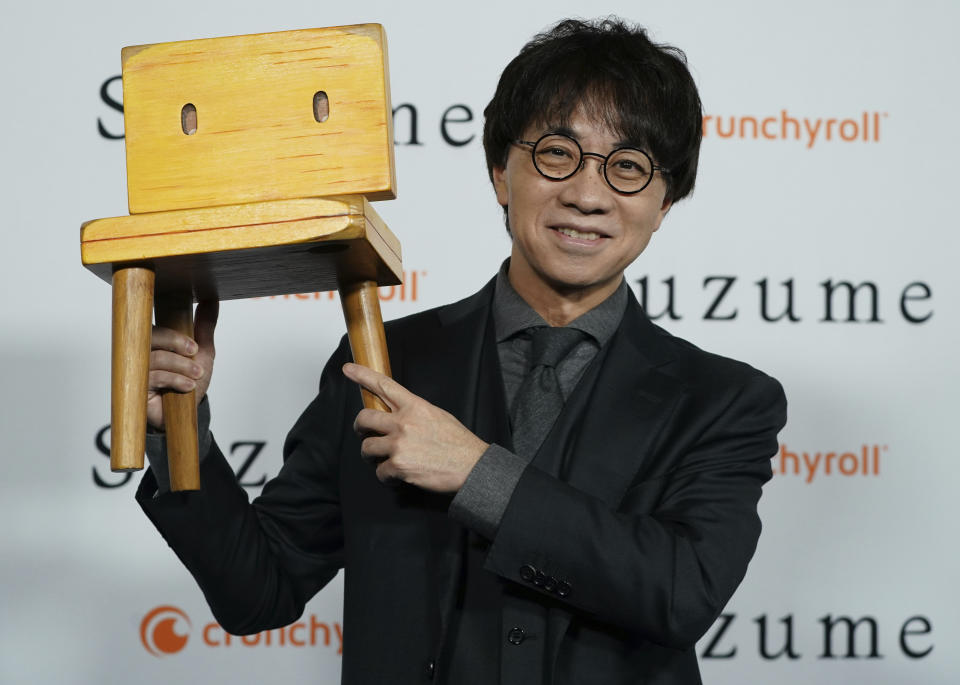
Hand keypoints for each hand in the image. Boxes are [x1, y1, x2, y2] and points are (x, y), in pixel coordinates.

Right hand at [146, 300, 217, 429]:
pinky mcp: (136, 388)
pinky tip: (188, 386)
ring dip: (181, 366)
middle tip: (195, 354)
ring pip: (155, 359)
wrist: (186, 412)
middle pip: (150, 338)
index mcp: (156, 341)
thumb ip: (204, 326)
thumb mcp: (202, 352)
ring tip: (196, 376)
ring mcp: (138, 370)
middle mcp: (143, 353)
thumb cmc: (190, 380)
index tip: (195, 346)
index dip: (173, 335)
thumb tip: (211, 301)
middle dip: (175, 344)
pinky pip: (153, 378)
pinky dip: (175, 380)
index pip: (155, 327)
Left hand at [343, 362, 488, 492]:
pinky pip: (380, 471)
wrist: (472, 467)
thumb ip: (415, 412)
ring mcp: (399, 444)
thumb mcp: (438, 416)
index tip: (348, 369)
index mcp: (415, 407)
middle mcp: (404, 423)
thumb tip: (399, 415)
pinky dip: (386, 477)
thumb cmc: (459, 444)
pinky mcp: (399, 466)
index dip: (362, 375)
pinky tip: (397, 477)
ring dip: (372, 456)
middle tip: (363, 432)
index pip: (384, 385)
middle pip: (365, 417)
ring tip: (384, 460)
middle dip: (360, 426)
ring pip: (367, 447)